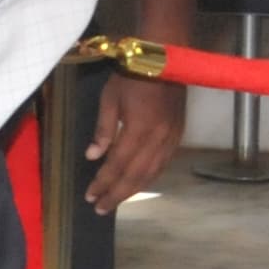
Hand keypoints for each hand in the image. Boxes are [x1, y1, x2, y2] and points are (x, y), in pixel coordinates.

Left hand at [85, 73, 185, 212]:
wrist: (164, 60)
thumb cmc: (131, 77)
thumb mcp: (110, 99)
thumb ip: (103, 130)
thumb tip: (93, 157)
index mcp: (138, 130)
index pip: (117, 164)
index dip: (103, 182)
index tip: (90, 196)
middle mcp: (157, 140)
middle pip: (135, 175)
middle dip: (117, 193)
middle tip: (101, 208)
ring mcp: (170, 139)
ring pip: (152, 173)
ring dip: (133, 190)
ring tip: (116, 200)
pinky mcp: (178, 135)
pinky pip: (163, 164)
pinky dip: (149, 178)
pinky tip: (139, 184)